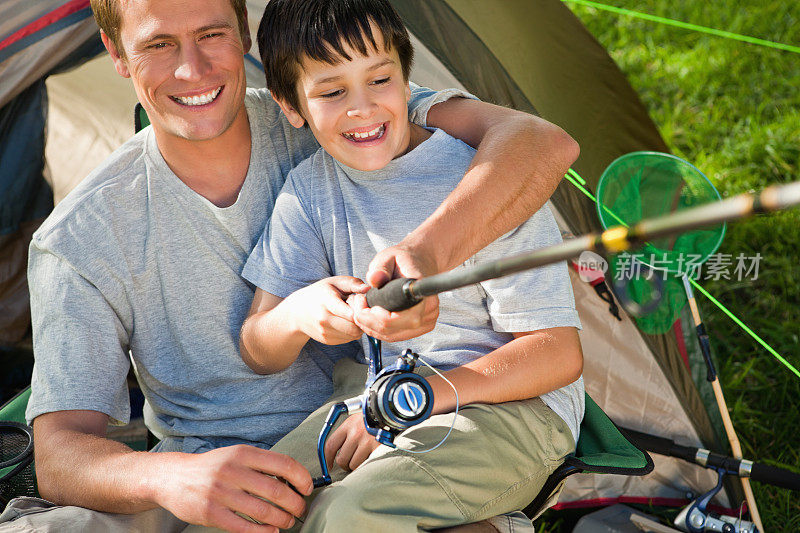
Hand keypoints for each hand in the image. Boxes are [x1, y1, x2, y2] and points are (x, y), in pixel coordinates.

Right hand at [158, 445, 312, 532]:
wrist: (172, 477)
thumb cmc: (211, 467)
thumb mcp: (235, 455)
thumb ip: (260, 464)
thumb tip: (293, 479)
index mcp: (243, 453)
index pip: (283, 463)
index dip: (301, 477)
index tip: (308, 487)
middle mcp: (233, 470)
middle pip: (276, 490)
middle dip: (295, 503)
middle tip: (301, 509)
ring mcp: (221, 493)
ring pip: (263, 511)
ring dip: (282, 519)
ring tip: (288, 521)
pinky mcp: (211, 513)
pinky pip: (243, 527)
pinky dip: (262, 532)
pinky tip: (271, 531)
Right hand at [287, 276, 368, 344]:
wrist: (297, 312)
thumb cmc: (320, 293)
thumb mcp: (334, 282)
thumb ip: (352, 283)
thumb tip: (368, 289)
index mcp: (326, 301)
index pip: (349, 313)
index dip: (360, 310)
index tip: (360, 302)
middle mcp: (323, 319)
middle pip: (354, 327)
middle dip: (361, 319)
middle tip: (358, 310)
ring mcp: (324, 332)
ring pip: (354, 335)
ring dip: (357, 326)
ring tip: (350, 315)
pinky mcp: (327, 340)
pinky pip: (349, 339)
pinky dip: (351, 332)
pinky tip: (345, 322)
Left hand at [324, 414, 380, 470]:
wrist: (390, 415)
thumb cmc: (371, 419)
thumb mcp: (355, 420)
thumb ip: (345, 433)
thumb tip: (333, 452)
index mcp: (348, 425)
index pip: (330, 445)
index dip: (327, 458)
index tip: (329, 465)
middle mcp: (356, 433)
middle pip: (341, 459)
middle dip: (344, 464)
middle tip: (349, 462)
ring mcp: (367, 441)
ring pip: (353, 464)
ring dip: (356, 465)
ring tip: (361, 459)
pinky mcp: (377, 448)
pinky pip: (366, 465)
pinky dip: (366, 464)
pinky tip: (369, 458)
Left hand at [353, 245, 439, 341]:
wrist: (420, 262)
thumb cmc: (404, 260)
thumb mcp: (388, 257)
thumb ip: (380, 267)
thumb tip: (374, 279)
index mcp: (422, 290)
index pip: (404, 316)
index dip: (380, 316)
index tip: (365, 304)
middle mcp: (429, 309)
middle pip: (393, 329)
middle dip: (368, 320)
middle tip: (356, 304)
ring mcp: (426, 321)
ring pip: (391, 336)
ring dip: (369, 326)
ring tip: (359, 309)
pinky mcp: (420, 328)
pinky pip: (394, 336)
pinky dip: (377, 330)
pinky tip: (368, 317)